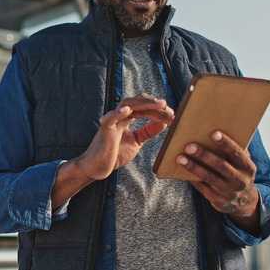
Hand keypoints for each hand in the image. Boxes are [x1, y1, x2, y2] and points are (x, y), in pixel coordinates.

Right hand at [51, 94, 173, 207]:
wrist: (97, 167)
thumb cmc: (114, 153)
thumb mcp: (136, 141)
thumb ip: (147, 132)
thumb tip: (163, 123)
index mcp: (127, 118)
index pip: (144, 108)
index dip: (158, 109)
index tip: (173, 114)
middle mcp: (119, 116)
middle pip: (138, 102)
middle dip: (155, 105)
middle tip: (171, 110)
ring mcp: (111, 122)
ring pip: (127, 105)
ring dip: (145, 104)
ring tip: (160, 104)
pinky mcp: (104, 131)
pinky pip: (109, 119)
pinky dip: (117, 113)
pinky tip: (127, 110)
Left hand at [176, 131, 260, 233]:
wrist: (244, 202)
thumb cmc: (239, 173)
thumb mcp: (243, 163)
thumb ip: (235, 150)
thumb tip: (218, 129)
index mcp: (247, 167)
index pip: (237, 153)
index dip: (226, 143)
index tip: (213, 133)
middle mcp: (240, 180)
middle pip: (220, 165)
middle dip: (204, 155)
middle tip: (189, 146)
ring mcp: (229, 192)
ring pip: (209, 178)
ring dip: (193, 167)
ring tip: (180, 157)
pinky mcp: (218, 201)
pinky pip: (202, 188)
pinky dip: (192, 178)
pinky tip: (181, 170)